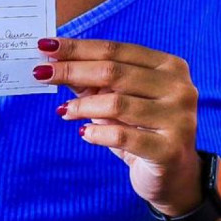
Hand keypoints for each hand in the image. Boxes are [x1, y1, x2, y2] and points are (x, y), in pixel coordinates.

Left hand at [38, 37, 202, 215]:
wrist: (174, 175)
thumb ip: (92, 79)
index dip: (77, 48)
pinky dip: (96, 133)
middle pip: (113, 72)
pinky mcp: (169, 149)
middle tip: (41, 74)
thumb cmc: (141, 128)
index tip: (45, 46)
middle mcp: (179, 88)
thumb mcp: (118, 98)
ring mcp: (178, 119)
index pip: (115, 50)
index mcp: (169, 66)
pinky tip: (83, 133)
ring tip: (63, 110)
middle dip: (72, 70)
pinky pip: (121, 136)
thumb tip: (53, 61)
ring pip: (116, 104)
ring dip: (82, 106)